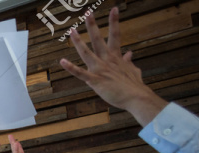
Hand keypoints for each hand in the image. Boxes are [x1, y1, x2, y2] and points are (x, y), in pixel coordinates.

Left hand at [60, 8, 166, 125]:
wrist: (136, 97)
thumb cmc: (134, 87)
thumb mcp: (132, 71)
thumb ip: (128, 62)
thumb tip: (130, 54)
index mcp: (116, 57)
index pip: (115, 35)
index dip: (114, 21)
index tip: (113, 9)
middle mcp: (107, 60)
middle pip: (98, 39)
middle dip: (92, 25)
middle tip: (87, 13)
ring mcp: (101, 69)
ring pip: (87, 53)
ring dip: (78, 42)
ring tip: (72, 31)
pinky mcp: (95, 81)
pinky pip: (81, 73)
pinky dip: (71, 68)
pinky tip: (62, 61)